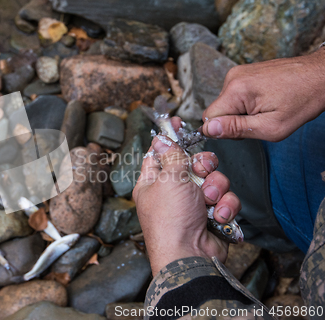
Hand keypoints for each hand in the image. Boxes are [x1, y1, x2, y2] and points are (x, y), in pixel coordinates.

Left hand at [133, 118, 241, 274]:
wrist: (189, 255)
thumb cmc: (171, 219)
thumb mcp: (168, 179)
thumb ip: (171, 156)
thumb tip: (162, 138)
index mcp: (153, 182)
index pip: (161, 152)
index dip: (171, 137)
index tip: (178, 122)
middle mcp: (172, 192)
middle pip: (194, 163)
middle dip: (203, 166)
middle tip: (200, 172)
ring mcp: (193, 204)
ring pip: (214, 179)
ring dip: (215, 188)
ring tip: (207, 201)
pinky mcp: (211, 215)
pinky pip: (225, 199)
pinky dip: (223, 206)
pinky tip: (216, 216)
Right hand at [201, 48, 324, 141]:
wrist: (321, 76)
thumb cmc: (302, 101)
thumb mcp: (271, 126)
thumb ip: (236, 129)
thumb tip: (208, 130)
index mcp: (236, 90)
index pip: (208, 117)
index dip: (224, 129)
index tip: (244, 129)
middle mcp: (232, 77)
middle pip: (218, 110)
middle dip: (234, 121)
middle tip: (260, 120)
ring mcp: (238, 72)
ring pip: (226, 103)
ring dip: (242, 112)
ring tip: (267, 108)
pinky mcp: (244, 72)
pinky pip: (235, 95)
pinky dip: (247, 102)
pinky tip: (266, 100)